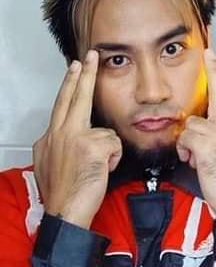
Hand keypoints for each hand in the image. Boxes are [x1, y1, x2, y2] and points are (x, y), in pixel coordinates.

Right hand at [33, 51, 121, 228]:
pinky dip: (114, 159)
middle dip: (84, 74)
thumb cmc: (64, 193)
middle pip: (74, 96)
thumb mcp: (53, 163)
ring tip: (98, 169)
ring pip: (105, 130)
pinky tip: (102, 170)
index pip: (62, 103)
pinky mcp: (90, 145)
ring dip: (109, 151)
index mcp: (50, 137)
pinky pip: (115, 145)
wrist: (64, 210)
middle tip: (90, 56)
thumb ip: (62, 144)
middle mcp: (59, 133)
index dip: (70, 85)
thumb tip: (70, 136)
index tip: (75, 68)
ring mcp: (73, 137)